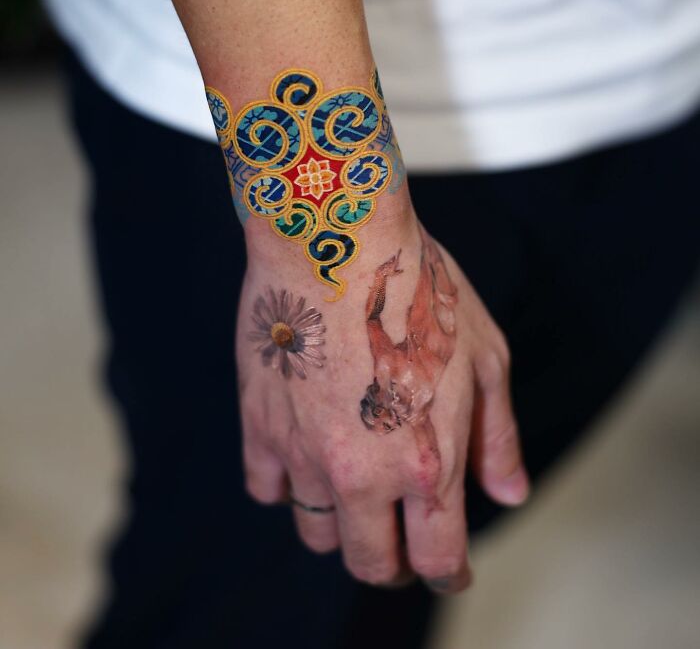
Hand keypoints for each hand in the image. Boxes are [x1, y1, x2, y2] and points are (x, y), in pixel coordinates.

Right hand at [236, 209, 528, 592]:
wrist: (337, 241)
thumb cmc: (419, 288)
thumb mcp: (486, 356)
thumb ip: (497, 435)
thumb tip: (510, 494)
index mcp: (428, 461)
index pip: (436, 559)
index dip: (448, 573)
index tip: (448, 568)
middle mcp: (363, 473)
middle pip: (371, 565)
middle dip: (393, 565)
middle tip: (400, 545)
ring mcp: (305, 453)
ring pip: (318, 533)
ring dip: (342, 525)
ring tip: (355, 490)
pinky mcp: (261, 426)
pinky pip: (267, 489)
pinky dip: (288, 485)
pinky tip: (307, 454)